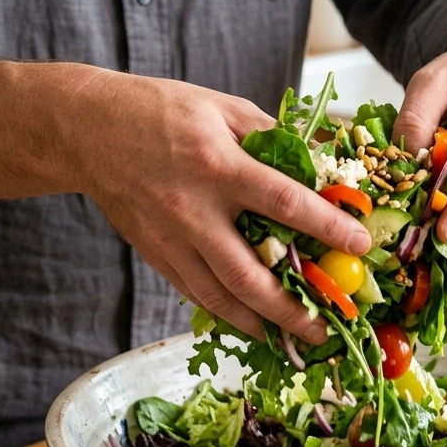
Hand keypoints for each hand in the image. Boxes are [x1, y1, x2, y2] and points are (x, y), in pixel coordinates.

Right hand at [74, 74, 370, 343]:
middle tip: (328, 328)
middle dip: (294, 309)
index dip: (327, 226)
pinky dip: (229, 315)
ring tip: (295, 339)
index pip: (284, 203)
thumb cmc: (162, 111)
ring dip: (262, 325)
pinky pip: (197, 295)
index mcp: (217, 165)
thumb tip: (323, 162)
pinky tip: (255, 324)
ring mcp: (171, 240)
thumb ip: (274, 137)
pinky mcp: (156, 255)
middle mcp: (194, 210)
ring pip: (221, 298)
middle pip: (251, 275)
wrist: (86, 131)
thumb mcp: (223, 108)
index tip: (359, 245)